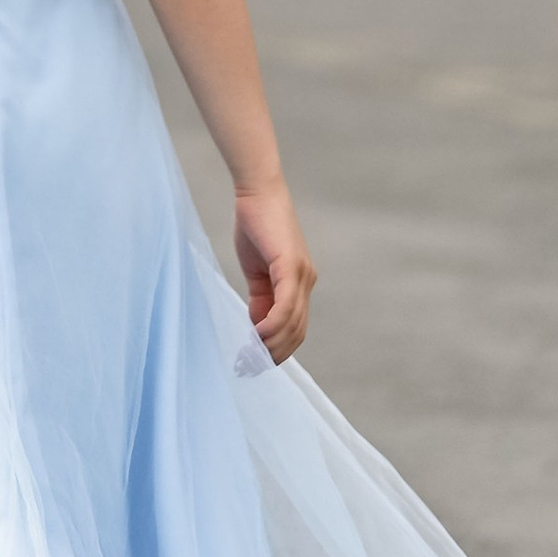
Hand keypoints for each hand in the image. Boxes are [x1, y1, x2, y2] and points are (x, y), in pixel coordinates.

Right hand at [233, 177, 315, 362]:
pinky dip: (272, 325)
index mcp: (300, 282)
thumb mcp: (257, 269)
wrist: (257, 191)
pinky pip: (285, 306)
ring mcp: (301, 274)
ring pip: (293, 323)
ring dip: (272, 344)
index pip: (296, 327)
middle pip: (297, 331)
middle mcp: (306, 280)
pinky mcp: (291, 266)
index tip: (256, 360)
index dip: (278, 348)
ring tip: (251, 356)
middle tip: (251, 366)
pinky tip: (257, 334)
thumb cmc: (255, 224)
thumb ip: (261, 297)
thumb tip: (259, 327)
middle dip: (275, 353)